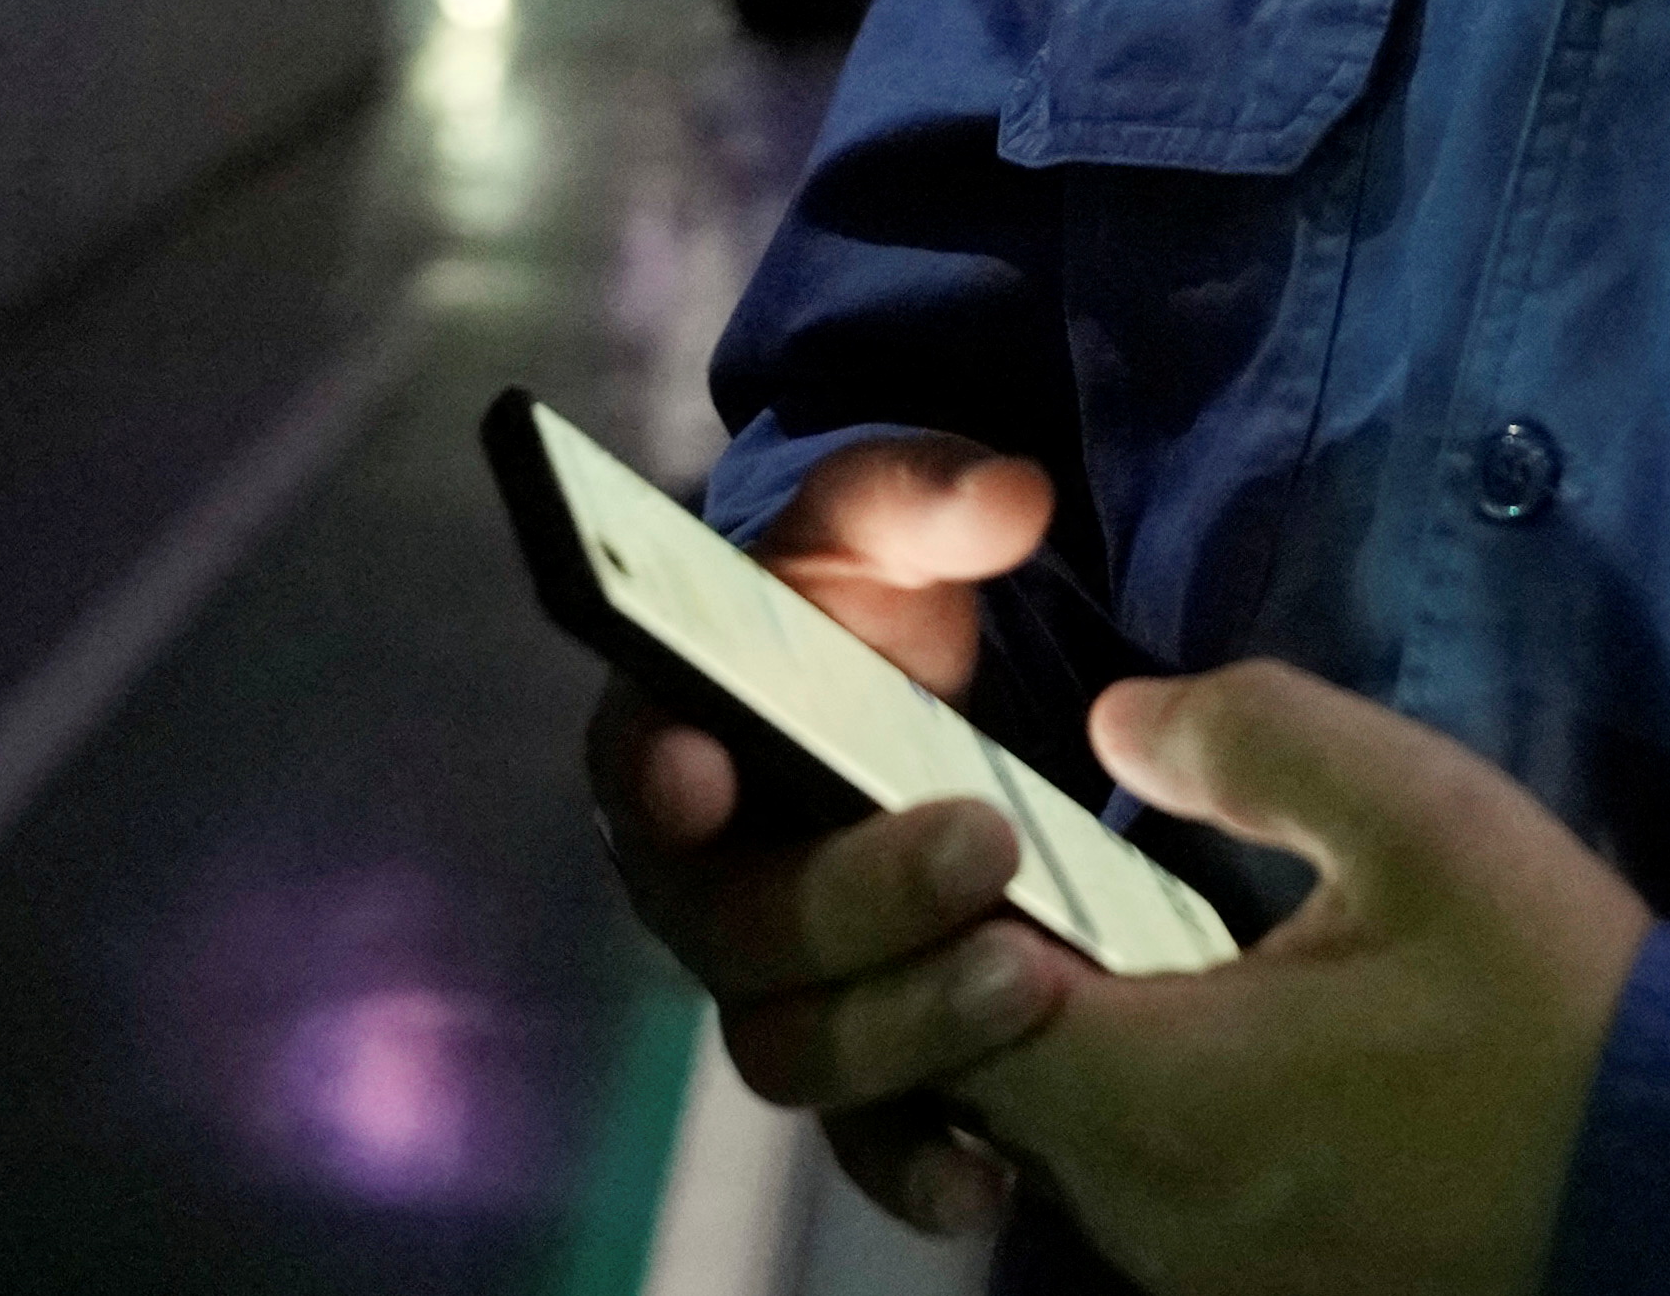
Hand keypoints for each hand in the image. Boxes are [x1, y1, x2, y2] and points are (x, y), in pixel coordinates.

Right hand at [581, 441, 1070, 1231]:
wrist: (901, 691)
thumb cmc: (861, 602)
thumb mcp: (885, 523)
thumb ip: (924, 497)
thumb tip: (1005, 497)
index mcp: (671, 740)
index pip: (638, 766)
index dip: (662, 776)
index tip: (708, 772)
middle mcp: (699, 883)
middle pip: (736, 934)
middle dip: (854, 903)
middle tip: (984, 845)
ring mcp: (775, 986)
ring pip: (798, 1050)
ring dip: (906, 1029)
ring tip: (1031, 977)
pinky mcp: (861, 1059)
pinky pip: (868, 1141)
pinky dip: (920, 1169)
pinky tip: (993, 1173)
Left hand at [953, 664, 1650, 1295]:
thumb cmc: (1557, 1004)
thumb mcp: (1422, 816)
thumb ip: (1250, 738)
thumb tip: (1116, 719)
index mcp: (1158, 1100)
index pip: (952, 1012)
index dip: (943, 916)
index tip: (988, 834)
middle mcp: (1148, 1219)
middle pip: (992, 1091)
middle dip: (998, 983)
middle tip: (1053, 873)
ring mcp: (1205, 1280)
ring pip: (1068, 1150)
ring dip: (1078, 1052)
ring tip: (1138, 943)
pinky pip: (1151, 1197)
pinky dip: (1151, 1115)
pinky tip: (1227, 1039)